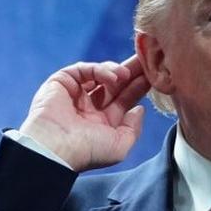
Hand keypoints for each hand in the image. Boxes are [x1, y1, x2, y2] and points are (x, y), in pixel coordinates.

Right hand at [19, 55, 151, 171]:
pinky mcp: (61, 82)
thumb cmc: (87, 152)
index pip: (125, 99)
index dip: (139, 87)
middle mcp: (90, 107)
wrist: (55, 149)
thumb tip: (140, 109)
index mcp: (103, 122)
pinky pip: (84, 69)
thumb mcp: (120, 146)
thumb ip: (133, 128)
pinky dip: (99, 70)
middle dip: (132, 72)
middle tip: (147, 58)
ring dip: (117, 70)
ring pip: (100, 74)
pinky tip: (112, 77)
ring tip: (126, 74)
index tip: (154, 75)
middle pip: (115, 84)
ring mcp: (76, 94)